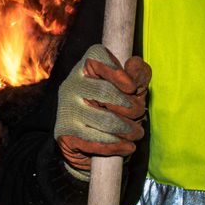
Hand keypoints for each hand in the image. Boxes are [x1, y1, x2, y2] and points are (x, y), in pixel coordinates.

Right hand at [54, 44, 150, 179]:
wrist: (88, 145)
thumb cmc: (114, 111)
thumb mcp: (130, 92)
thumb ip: (137, 76)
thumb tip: (134, 62)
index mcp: (85, 68)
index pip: (97, 58)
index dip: (117, 72)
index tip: (132, 88)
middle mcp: (71, 84)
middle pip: (106, 92)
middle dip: (131, 107)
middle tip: (140, 114)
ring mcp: (66, 109)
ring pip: (105, 120)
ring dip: (128, 130)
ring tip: (135, 133)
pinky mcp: (64, 133)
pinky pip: (97, 141)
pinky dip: (117, 146)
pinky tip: (126, 146)